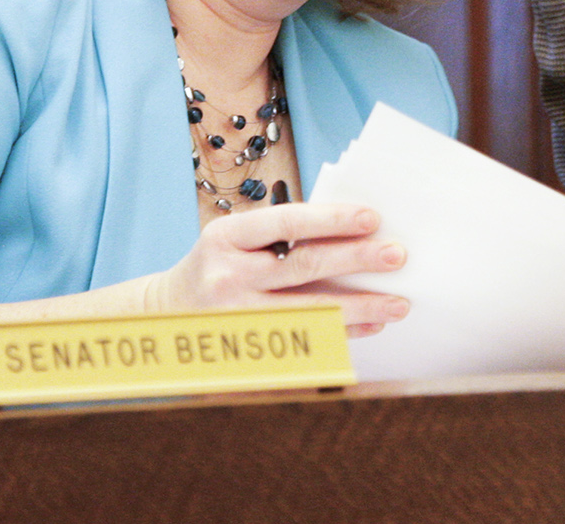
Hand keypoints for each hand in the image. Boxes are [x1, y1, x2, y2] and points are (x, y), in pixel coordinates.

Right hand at [147, 203, 410, 336]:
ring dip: (360, 307)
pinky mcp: (247, 346)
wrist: (165, 315)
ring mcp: (237, 317)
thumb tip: (355, 232)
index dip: (331, 219)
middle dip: (357, 260)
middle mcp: (228, 276)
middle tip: (397, 256)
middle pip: (304, 267)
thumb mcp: (234, 239)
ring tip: (399, 303)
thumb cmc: (217, 265)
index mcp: (226, 237)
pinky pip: (306, 340)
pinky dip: (342, 334)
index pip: (286, 223)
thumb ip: (281, 234)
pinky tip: (372, 325)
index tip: (372, 217)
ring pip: (310, 311)